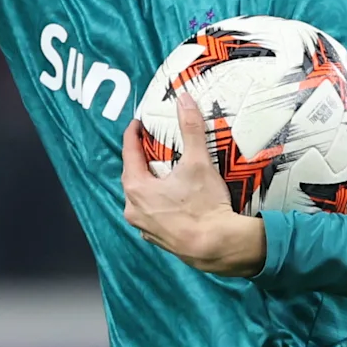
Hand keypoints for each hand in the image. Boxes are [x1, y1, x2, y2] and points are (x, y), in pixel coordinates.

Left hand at [122, 87, 268, 278]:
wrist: (217, 247)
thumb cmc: (204, 206)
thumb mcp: (198, 162)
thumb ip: (190, 129)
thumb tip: (184, 99)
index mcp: (136, 188)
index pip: (129, 153)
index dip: (133, 134)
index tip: (139, 123)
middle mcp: (133, 209)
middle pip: (133, 175)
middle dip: (142, 158)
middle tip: (153, 144)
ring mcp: (144, 227)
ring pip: (141, 197)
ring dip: (150, 182)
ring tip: (164, 170)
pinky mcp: (157, 238)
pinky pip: (152, 213)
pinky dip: (158, 202)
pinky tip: (173, 198)